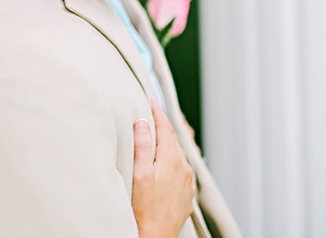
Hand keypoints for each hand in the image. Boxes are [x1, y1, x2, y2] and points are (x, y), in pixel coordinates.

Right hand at [131, 99, 195, 237]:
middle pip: (173, 140)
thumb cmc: (143, 208)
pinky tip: (163, 164)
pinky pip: (180, 170)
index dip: (158, 112)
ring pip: (178, 155)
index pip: (166, 128)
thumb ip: (142, 146)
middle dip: (162, 127)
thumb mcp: (139, 173)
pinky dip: (171, 161)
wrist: (154, 236)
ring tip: (156, 137)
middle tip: (151, 114)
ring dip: (167, 144)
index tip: (152, 100)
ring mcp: (187, 183)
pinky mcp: (186, 195)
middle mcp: (184, 169)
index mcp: (172, 160)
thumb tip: (143, 122)